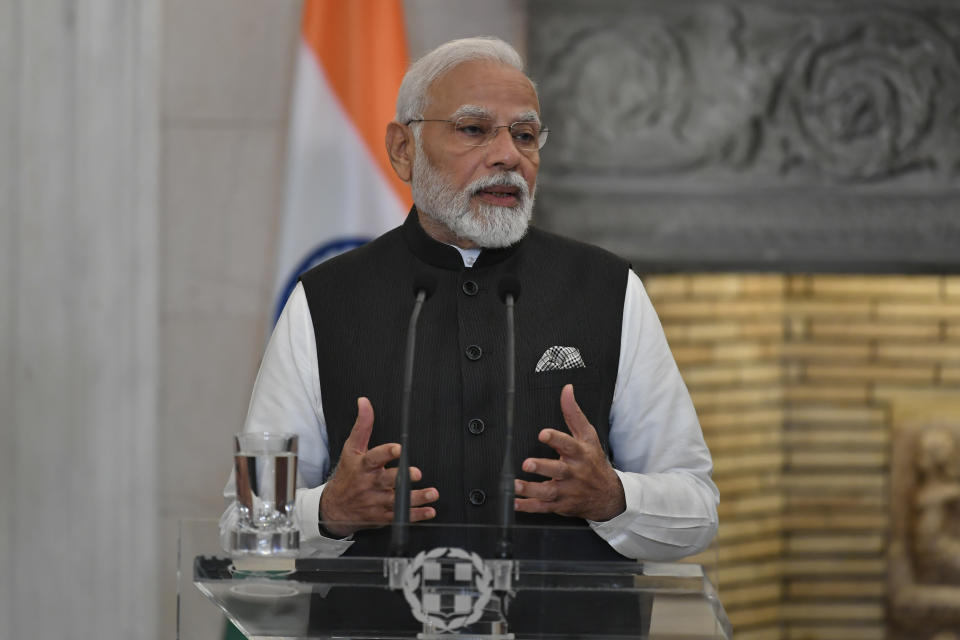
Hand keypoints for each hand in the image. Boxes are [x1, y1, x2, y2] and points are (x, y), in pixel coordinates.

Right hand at [319, 397, 438, 536]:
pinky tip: (429, 511)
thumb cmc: (347, 474)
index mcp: (362, 466)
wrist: (333, 507)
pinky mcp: (382, 516)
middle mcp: (369, 484)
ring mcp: (376, 501)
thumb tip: (364, 402)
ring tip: (432, 493)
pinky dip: (416, 515)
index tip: (398, 449)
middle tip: (416, 473)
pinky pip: (400, 516)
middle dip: (402, 477)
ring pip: (397, 500)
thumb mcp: (351, 449)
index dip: (386, 453)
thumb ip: (362, 426)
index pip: (373, 458)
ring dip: (416, 498)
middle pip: (387, 480)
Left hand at [514, 384, 625, 521]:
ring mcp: (567, 491)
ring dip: (531, 489)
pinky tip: (516, 503)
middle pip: (557, 470)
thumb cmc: (594, 462)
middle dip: (542, 467)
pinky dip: (529, 507)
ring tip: (516, 485)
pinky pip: (543, 508)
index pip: (568, 444)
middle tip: (527, 463)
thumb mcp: (588, 436)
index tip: (543, 433)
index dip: (555, 439)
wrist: (609, 495)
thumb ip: (574, 414)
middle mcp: (573, 473)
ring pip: (548, 492)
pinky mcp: (561, 505)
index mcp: (579, 454)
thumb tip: (567, 390)